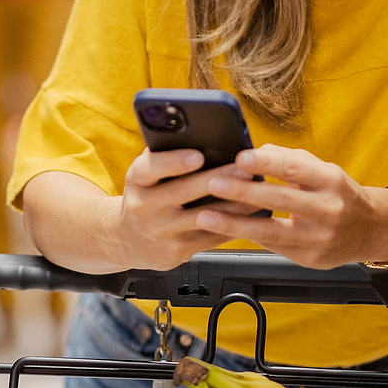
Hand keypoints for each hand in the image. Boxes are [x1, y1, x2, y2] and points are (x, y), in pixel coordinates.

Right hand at [110, 149, 258, 271]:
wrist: (129, 239)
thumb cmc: (148, 195)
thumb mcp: (146, 175)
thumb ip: (166, 156)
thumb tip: (202, 136)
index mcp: (137, 180)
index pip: (149, 168)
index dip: (173, 162)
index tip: (198, 155)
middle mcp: (143, 207)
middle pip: (183, 191)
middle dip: (218, 179)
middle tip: (245, 169)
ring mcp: (160, 232)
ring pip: (203, 217)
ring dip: (234, 205)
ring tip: (258, 191)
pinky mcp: (176, 251)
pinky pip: (210, 238)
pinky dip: (234, 225)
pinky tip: (251, 215)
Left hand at [195, 144, 387, 269]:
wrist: (371, 230)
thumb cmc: (340, 196)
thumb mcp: (323, 171)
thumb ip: (291, 160)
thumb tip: (256, 152)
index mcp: (330, 181)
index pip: (295, 169)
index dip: (266, 164)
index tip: (240, 158)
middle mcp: (327, 210)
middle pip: (279, 200)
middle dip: (242, 192)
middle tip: (214, 184)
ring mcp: (318, 238)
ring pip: (271, 231)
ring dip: (234, 224)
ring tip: (207, 216)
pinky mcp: (309, 259)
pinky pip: (272, 247)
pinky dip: (246, 237)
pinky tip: (225, 231)